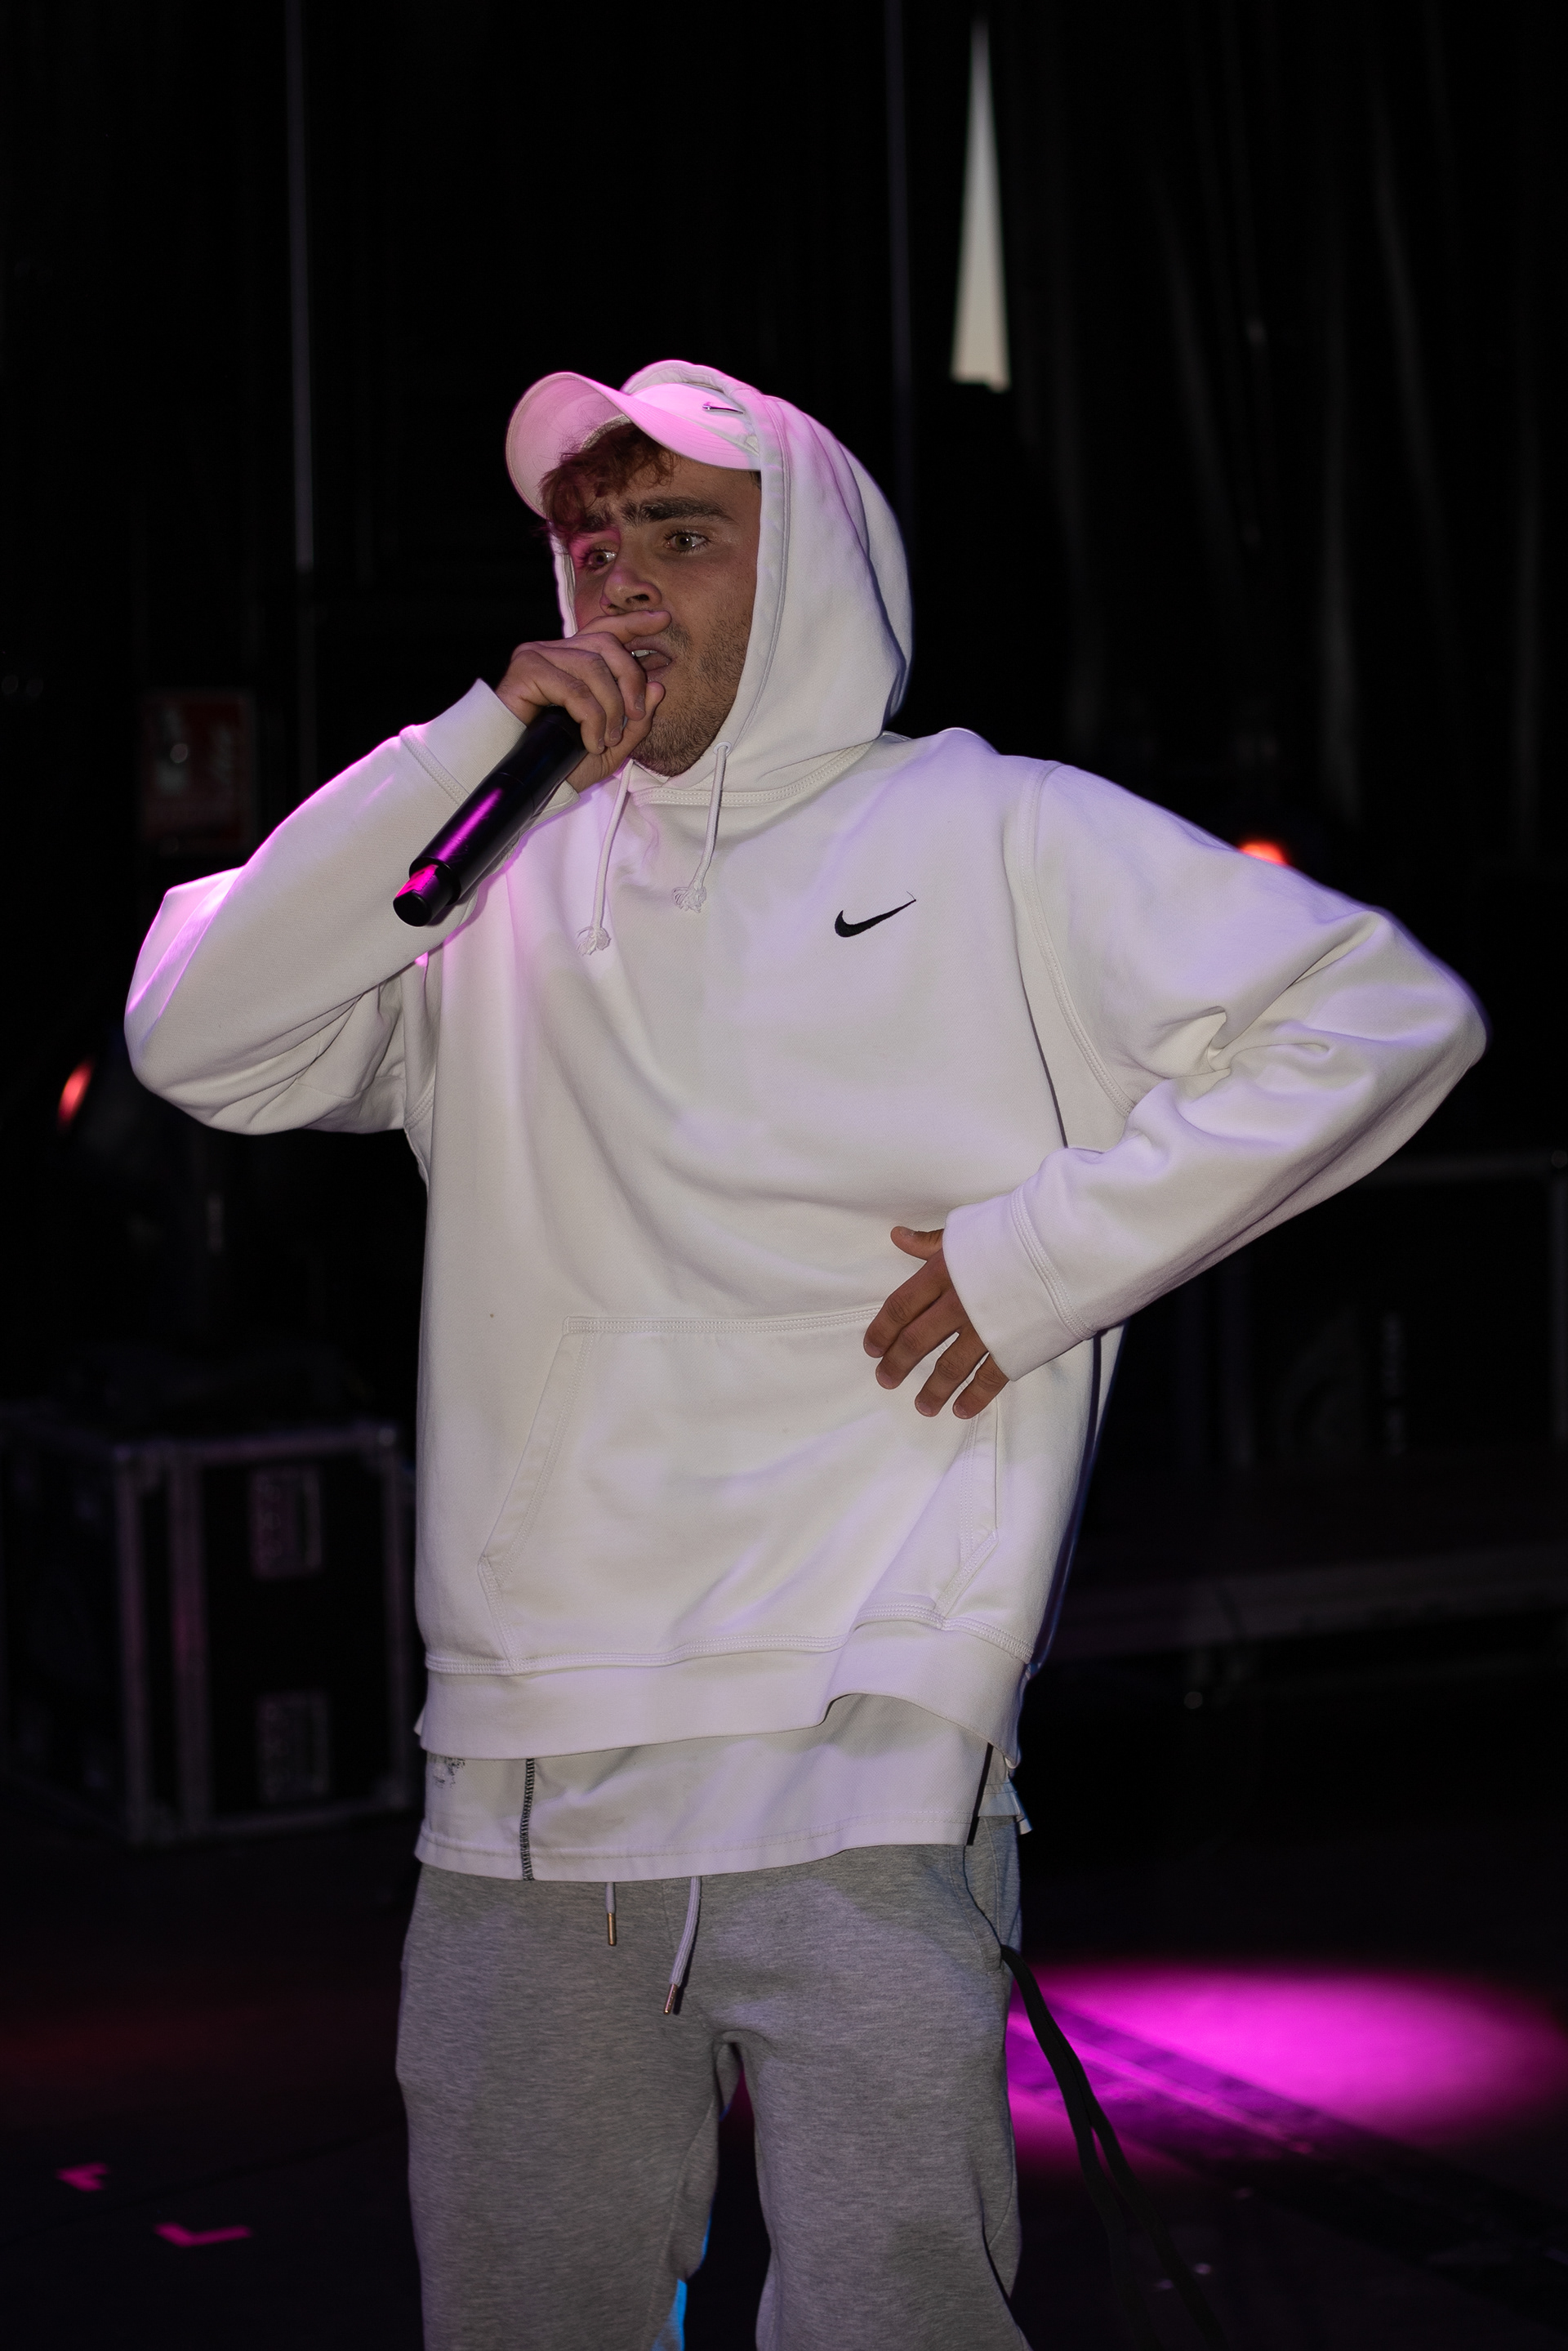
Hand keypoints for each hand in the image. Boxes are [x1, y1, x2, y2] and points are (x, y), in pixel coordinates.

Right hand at [494, 609, 669, 792]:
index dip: (634, 623)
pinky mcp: (526, 670)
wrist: (523, 782)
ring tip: (605, 739)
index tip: (664, 619)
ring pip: (593, 666)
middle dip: (630, 680)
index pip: (606, 630)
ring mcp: (538, 656)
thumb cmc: (560, 765)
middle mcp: (555, 652)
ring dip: (609, 708)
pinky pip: (574, 687)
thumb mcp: (610, 746)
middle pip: (607, 644)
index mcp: (573, 662)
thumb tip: (657, 688)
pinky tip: (589, 741)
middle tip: (634, 716)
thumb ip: (635, 721)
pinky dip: (590, 717)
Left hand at [863, 1227, 1008, 1418]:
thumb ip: (930, 1242)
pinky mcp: (1013, 1348)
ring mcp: (984, 1330)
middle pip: (916, 1341)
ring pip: (949, 1367)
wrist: (1066, 1248)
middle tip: (885, 1380)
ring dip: (932, 1389)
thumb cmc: (1016, 1233)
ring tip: (922, 1406)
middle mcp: (956, 1305)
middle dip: (897, 1364)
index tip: (871, 1348)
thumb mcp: (967, 1230)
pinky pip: (988, 1379)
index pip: (900, 1307)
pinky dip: (973, 1397)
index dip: (882, 1330)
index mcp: (942, 1274)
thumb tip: (897, 1236)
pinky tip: (960, 1409)